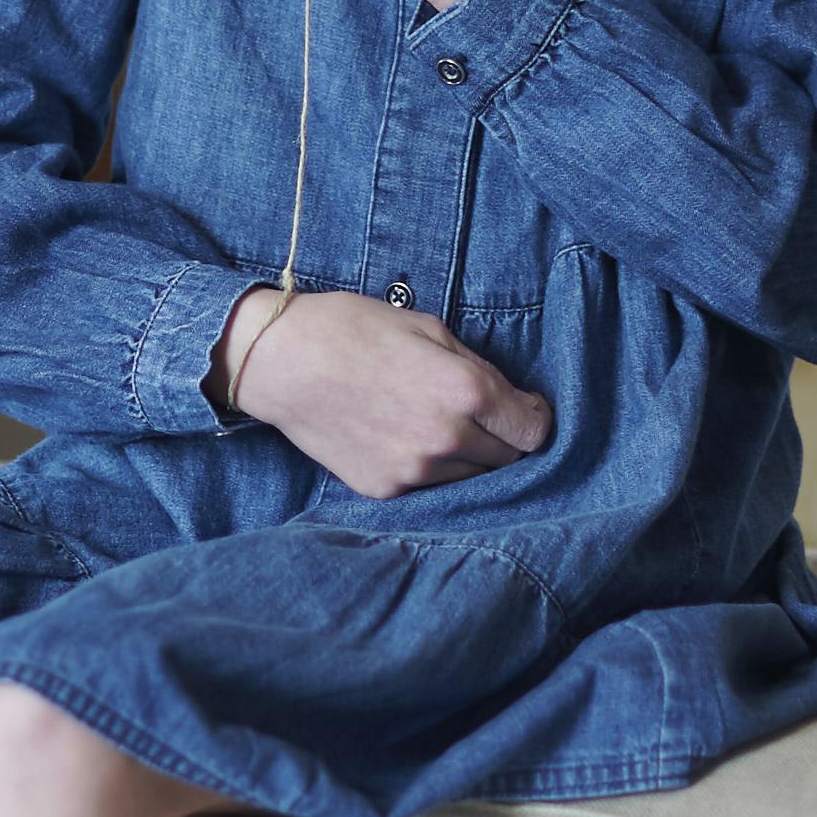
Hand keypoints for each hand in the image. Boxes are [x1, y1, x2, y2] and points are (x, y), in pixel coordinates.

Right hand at [219, 287, 551, 495]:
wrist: (282, 363)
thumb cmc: (353, 331)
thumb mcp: (428, 327)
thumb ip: (476, 367)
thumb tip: (509, 397)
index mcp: (465, 392)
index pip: (533, 430)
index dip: (534, 417)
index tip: (524, 407)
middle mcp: (446, 439)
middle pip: (507, 458)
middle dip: (501, 436)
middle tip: (479, 415)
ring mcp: (415, 472)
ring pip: (471, 478)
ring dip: (467, 457)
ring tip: (436, 426)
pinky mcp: (385, 490)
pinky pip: (430, 487)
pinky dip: (430, 469)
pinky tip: (405, 439)